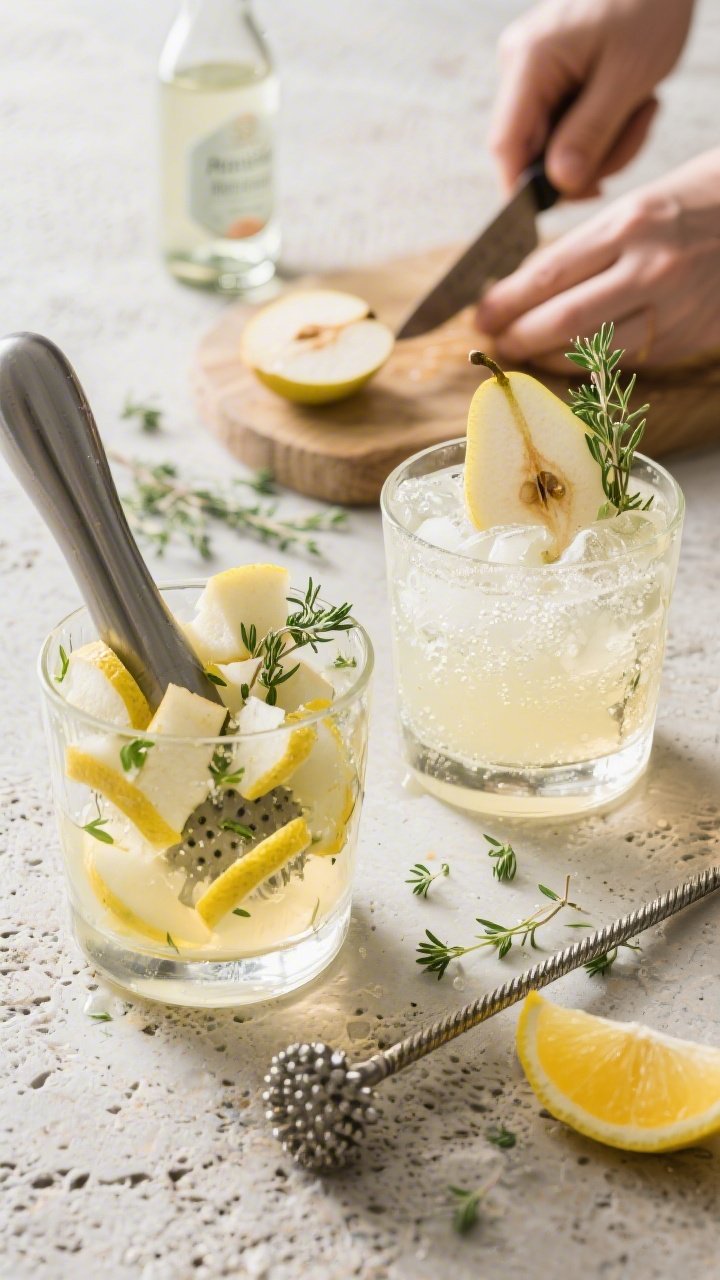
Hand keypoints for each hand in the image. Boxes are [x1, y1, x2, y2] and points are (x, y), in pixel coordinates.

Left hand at [475, 150, 719, 370]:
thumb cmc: (702, 203)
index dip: (507, 301)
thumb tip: (531, 285)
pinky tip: (566, 359)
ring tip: (523, 352)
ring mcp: (669, 310)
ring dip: (546, 357)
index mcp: (631, 224)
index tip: (481, 314)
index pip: (549, 274)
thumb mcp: (643, 205)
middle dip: (519, 336)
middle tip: (495, 342)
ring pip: (589, 350)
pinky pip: (621, 361)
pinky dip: (586, 364)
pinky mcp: (683, 340)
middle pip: (562, 318)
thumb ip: (591, 245)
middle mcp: (649, 269)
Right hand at [490, 0, 693, 196]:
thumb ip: (590, 133)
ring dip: (604, 144)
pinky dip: (603, 129)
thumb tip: (560, 184)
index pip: (505, 145)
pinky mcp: (551, 77)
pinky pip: (568, 125)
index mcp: (529, 61)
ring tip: (643, 109)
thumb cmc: (649, 5)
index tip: (562, 207)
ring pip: (556, 144)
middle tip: (636, 133)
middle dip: (587, 160)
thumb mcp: (627, 76)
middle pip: (534, 151)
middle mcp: (520, 66)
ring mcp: (533, 71)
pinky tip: (631, 103)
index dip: (525, 189)